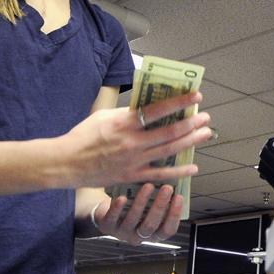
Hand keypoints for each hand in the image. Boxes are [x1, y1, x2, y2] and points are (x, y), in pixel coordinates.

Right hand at [56, 92, 211, 187]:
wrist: (67, 163)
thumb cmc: (83, 136)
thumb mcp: (103, 116)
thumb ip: (126, 113)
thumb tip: (147, 108)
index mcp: (125, 123)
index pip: (159, 110)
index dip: (180, 103)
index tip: (196, 97)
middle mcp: (133, 142)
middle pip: (170, 132)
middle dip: (192, 124)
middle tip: (206, 118)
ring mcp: (134, 160)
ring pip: (169, 150)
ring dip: (190, 142)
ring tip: (205, 134)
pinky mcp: (132, 176)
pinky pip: (160, 174)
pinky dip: (178, 171)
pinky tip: (193, 167)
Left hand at [95, 183, 181, 245]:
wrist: (108, 212)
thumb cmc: (133, 208)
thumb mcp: (149, 208)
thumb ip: (160, 202)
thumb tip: (176, 182)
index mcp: (152, 234)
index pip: (167, 230)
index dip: (174, 215)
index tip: (179, 197)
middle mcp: (138, 237)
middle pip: (151, 225)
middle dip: (160, 206)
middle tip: (167, 188)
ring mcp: (122, 233)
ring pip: (133, 220)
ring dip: (141, 202)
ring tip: (149, 185)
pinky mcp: (107, 226)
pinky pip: (113, 218)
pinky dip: (118, 208)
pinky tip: (123, 197)